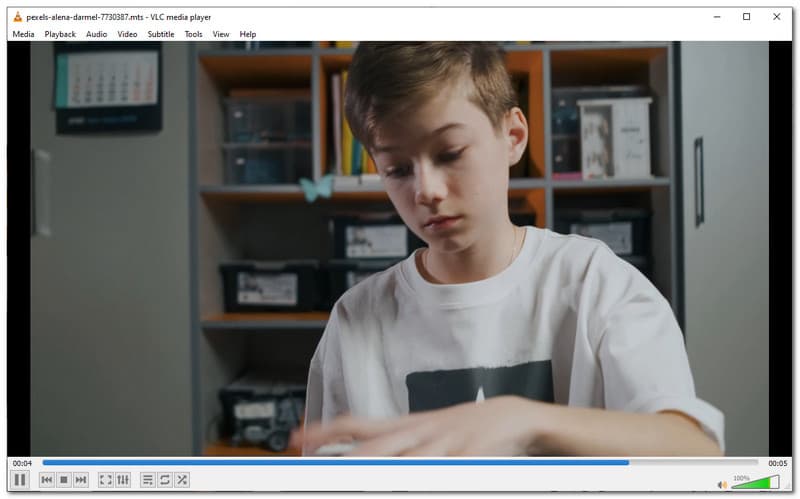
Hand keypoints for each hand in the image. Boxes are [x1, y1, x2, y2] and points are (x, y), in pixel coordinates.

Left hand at [291, 395, 551, 455]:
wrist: (508, 416)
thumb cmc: (462, 426)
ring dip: (385, 473)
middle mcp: (420, 432)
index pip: (357, 425)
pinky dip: (431, 480)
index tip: (298, 436)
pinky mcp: (469, 457)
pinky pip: (446, 473)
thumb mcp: (425, 428)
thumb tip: (357, 445)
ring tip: (353, 480)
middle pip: (376, 450)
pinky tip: (416, 483)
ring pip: (407, 462)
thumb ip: (393, 439)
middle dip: (348, 463)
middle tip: (321, 472)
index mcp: (406, 425)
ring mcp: (444, 444)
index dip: (326, 430)